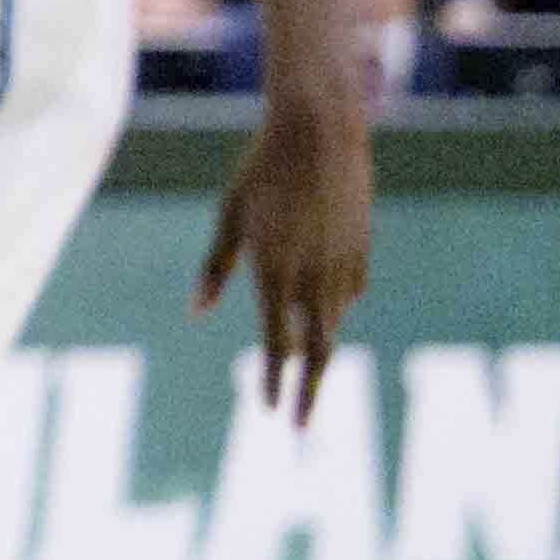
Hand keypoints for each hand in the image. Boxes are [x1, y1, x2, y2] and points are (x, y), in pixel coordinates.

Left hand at [206, 70, 373, 412]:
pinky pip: (349, 295)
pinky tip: (326, 309)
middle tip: (301, 426)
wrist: (320, 133)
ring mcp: (344, 268)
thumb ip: (214, 269)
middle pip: (317, 352)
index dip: (272, 379)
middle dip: (308, 392)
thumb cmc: (261, 171)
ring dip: (320, 350)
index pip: (275, 344)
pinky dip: (335, 310)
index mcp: (275, 272)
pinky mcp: (363, 253)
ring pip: (334, 325)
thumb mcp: (229, 216)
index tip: (268, 409)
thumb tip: (195, 311)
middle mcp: (313, 279)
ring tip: (306, 370)